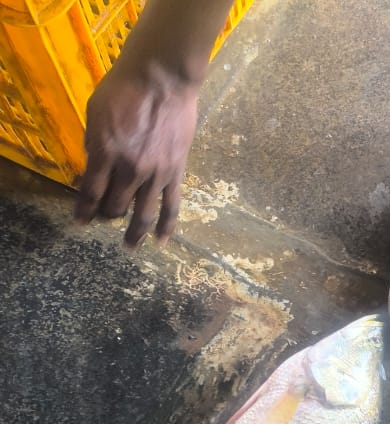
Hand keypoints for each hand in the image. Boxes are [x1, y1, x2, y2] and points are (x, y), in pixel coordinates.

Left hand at [75, 62, 198, 247]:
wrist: (163, 78)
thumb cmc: (124, 87)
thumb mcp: (96, 111)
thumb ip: (94, 142)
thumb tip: (95, 165)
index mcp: (105, 152)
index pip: (91, 192)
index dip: (83, 210)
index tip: (80, 221)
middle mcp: (129, 170)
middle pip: (115, 206)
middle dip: (107, 215)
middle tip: (105, 219)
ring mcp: (155, 175)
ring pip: (142, 214)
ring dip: (134, 234)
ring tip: (130, 247)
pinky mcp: (175, 174)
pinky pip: (171, 207)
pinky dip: (166, 228)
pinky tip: (161, 243)